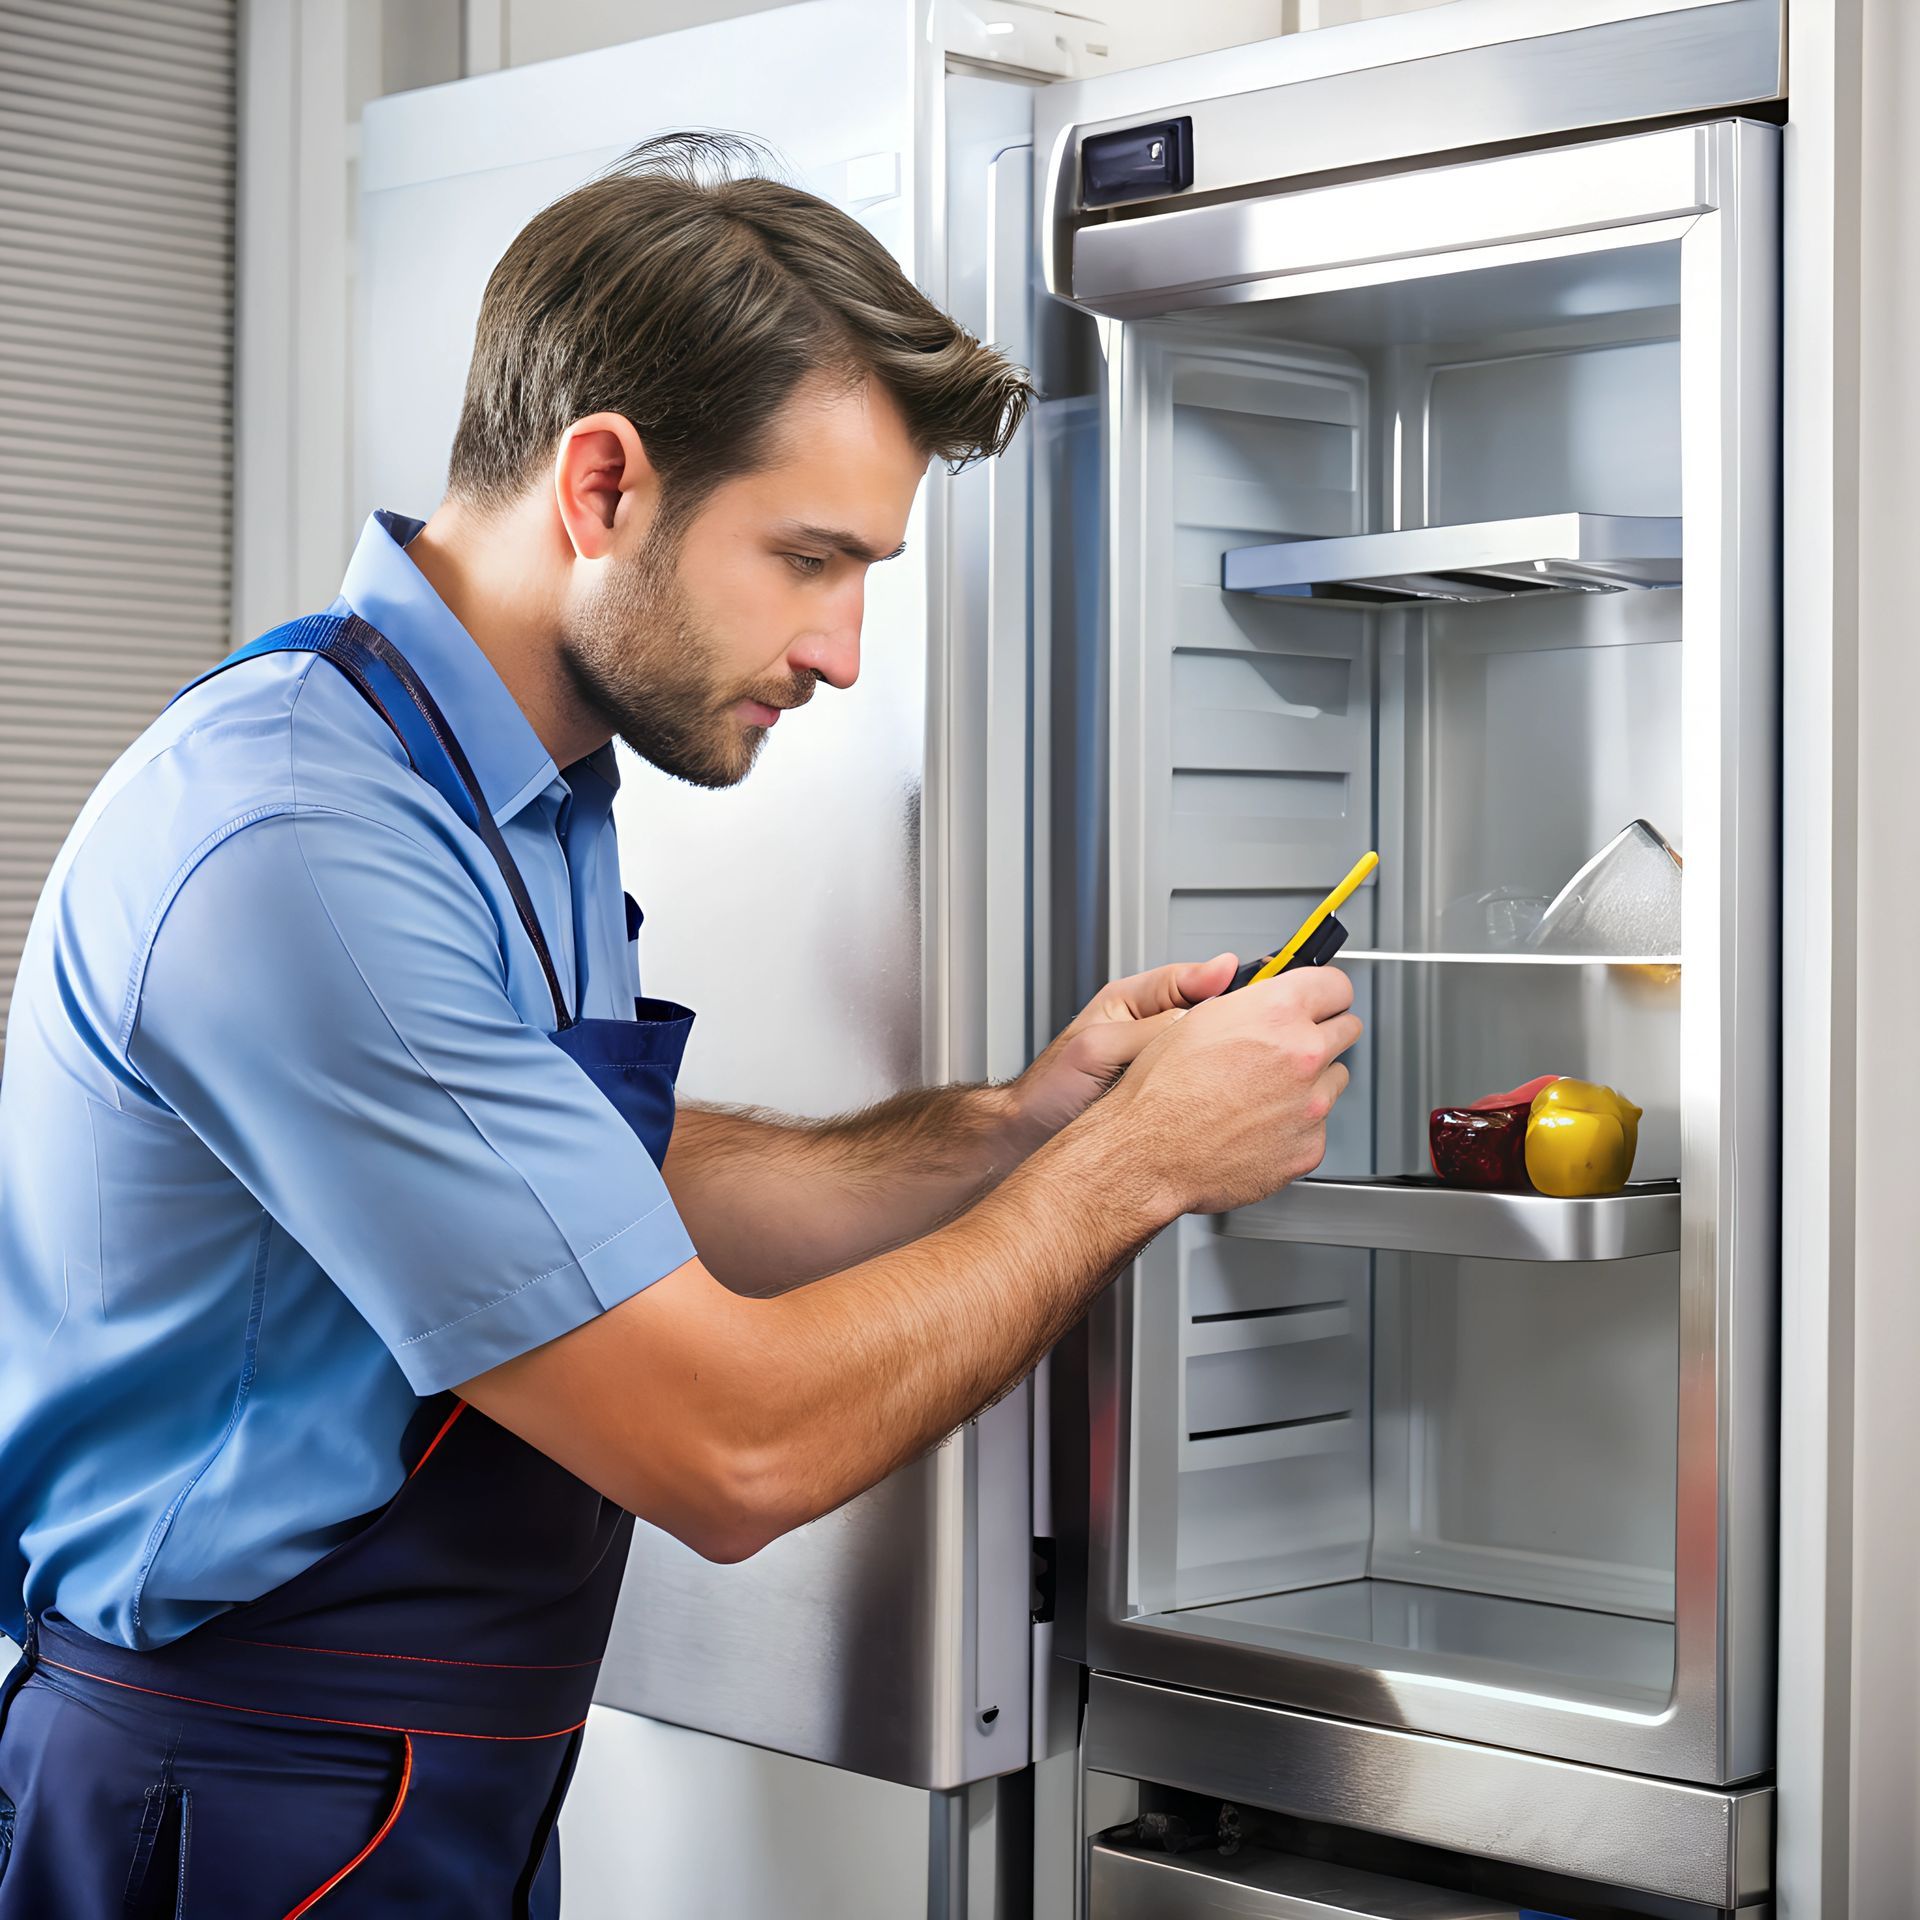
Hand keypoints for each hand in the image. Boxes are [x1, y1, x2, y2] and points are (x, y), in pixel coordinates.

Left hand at [1008, 954, 1238, 1147]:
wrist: (1029, 1138)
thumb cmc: (1050, 1091)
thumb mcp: (1099, 1048)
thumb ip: (1151, 1029)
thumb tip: (1202, 1014)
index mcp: (1131, 1001)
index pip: (1190, 979)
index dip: (1220, 983)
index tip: (1248, 988)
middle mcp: (1151, 1029)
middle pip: (1209, 1016)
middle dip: (1230, 1027)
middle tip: (1248, 1037)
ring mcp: (1163, 1063)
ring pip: (1210, 1053)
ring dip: (1224, 1063)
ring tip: (1236, 1071)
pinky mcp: (1169, 1098)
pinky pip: (1202, 1088)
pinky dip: (1214, 1095)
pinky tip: (1221, 1104)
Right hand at [1101, 966, 1361, 1216]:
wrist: (1148, 1154)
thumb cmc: (1161, 1092)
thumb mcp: (1195, 1019)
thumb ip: (1247, 1003)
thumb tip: (1266, 997)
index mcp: (1276, 1013)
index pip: (1336, 985)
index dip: (1322, 992)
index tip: (1319, 999)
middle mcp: (1302, 1055)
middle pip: (1346, 1028)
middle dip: (1321, 1031)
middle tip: (1289, 1044)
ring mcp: (1311, 1104)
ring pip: (1334, 1078)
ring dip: (1311, 1080)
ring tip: (1263, 1090)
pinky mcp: (1309, 1147)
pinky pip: (1317, 1126)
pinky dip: (1296, 1124)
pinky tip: (1258, 1124)